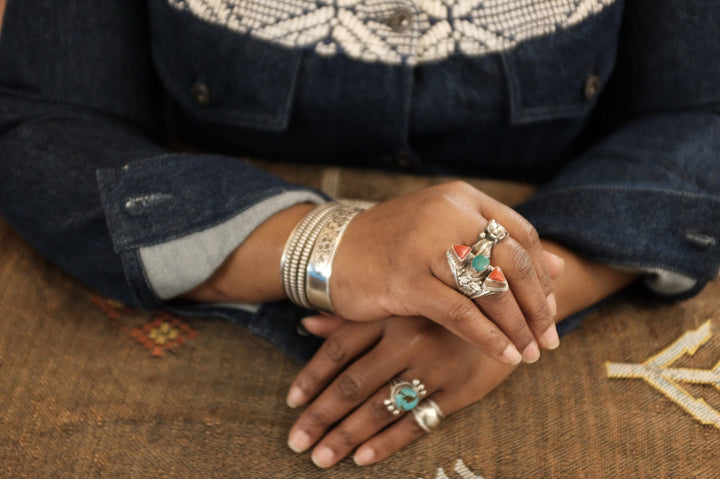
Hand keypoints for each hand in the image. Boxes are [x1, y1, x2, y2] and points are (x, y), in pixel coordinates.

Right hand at [186, 181, 562, 363]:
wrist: (330, 252)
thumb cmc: (391, 246)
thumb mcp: (444, 233)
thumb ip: (496, 244)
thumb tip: (558, 264)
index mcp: (459, 198)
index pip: (520, 234)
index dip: (541, 274)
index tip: (550, 307)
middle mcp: (446, 213)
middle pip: (512, 261)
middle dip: (538, 305)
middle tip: (550, 338)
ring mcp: (425, 244)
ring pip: (489, 289)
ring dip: (517, 326)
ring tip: (531, 353)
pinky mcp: (406, 278)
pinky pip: (460, 313)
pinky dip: (487, 337)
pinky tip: (504, 355)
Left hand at [285, 316, 516, 466]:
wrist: (511, 303)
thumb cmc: (445, 302)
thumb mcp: (402, 299)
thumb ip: (355, 315)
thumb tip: (308, 326)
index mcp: (392, 314)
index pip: (340, 349)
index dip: (313, 377)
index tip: (292, 403)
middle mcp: (410, 339)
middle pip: (354, 384)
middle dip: (321, 417)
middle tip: (296, 443)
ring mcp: (436, 366)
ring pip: (381, 407)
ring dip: (347, 436)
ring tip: (320, 457)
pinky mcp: (462, 389)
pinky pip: (419, 421)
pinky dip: (389, 442)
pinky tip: (362, 458)